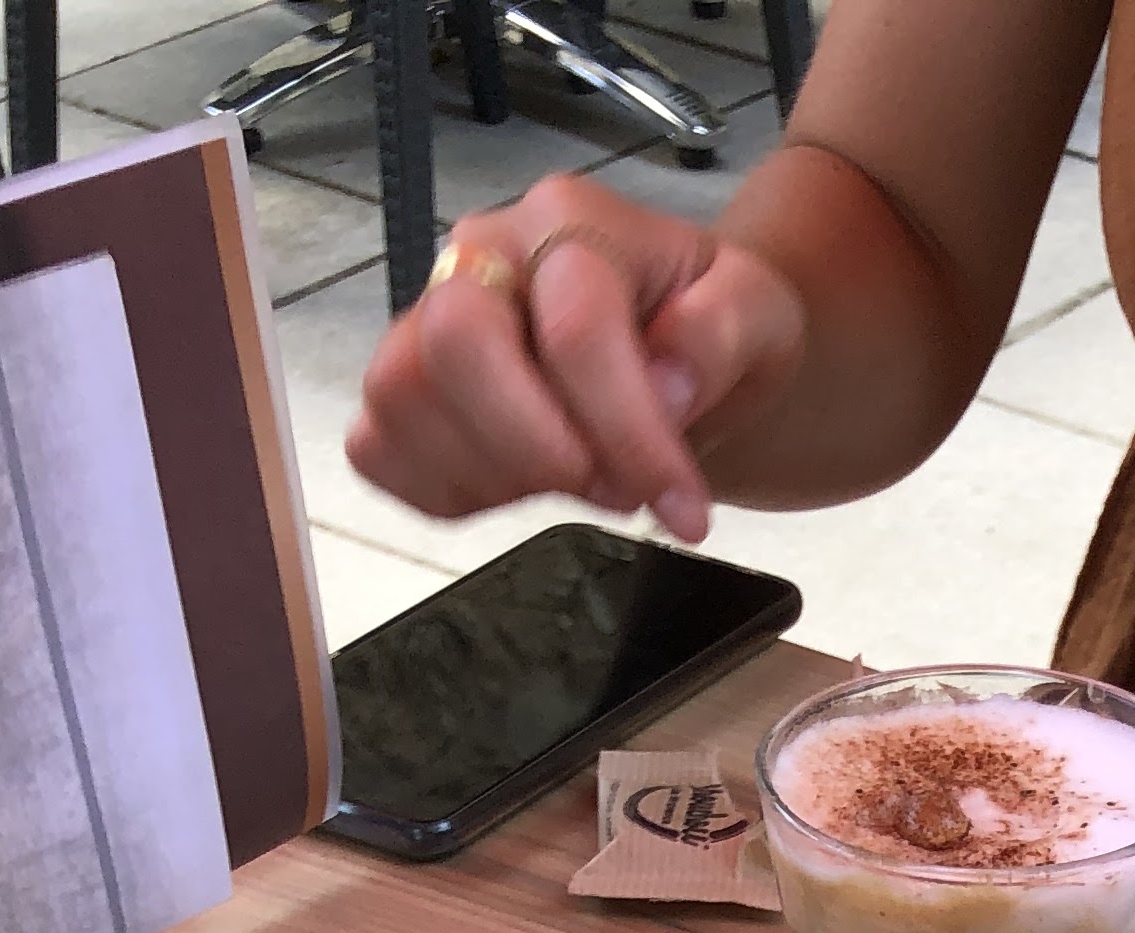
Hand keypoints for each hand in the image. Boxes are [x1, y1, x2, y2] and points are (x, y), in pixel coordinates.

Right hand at [346, 177, 803, 544]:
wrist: (673, 351)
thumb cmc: (704, 328)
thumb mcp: (757, 315)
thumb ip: (723, 331)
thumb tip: (666, 378)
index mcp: (572, 224)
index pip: (575, 329)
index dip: (629, 436)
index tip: (681, 508)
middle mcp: (485, 254)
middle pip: (455, 341)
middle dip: (539, 447)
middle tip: (611, 490)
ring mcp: (430, 314)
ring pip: (403, 393)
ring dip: (494, 472)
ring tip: (568, 482)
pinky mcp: (406, 383)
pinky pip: (377, 445)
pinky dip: (439, 490)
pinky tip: (511, 489)